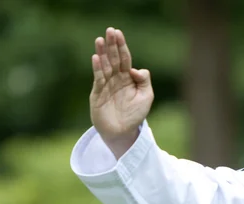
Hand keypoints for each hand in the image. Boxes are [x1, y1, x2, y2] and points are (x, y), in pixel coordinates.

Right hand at [90, 27, 153, 156]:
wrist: (123, 133)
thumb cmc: (135, 115)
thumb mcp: (146, 97)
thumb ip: (144, 81)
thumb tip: (136, 69)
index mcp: (127, 78)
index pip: (125, 58)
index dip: (122, 46)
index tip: (118, 33)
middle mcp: (116, 79)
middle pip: (114, 59)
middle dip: (112, 45)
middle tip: (109, 31)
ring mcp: (106, 86)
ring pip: (104, 66)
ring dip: (102, 53)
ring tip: (99, 40)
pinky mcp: (98, 94)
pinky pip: (98, 79)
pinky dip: (97, 69)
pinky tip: (96, 58)